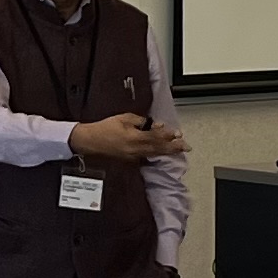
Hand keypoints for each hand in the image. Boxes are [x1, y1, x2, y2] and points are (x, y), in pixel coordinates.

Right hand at [70, 113, 185, 164]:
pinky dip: (157, 154)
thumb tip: (154, 124)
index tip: (177, 133)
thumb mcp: (123, 118)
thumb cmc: (105, 128)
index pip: (155, 137)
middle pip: (158, 148)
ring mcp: (133, 156)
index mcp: (134, 138)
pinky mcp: (130, 159)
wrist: (91, 141)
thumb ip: (140, 121)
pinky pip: (147, 156)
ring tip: (179, 150)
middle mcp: (136, 149)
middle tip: (186, 147)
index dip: (167, 135)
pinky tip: (163, 153)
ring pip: (154, 154)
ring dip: (168, 152)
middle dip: (173, 147)